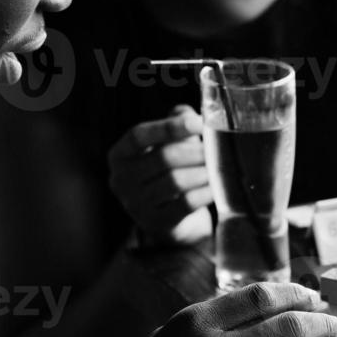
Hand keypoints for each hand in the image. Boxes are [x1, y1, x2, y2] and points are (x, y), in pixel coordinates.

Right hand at [107, 105, 212, 243]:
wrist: (169, 218)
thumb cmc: (168, 171)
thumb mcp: (166, 144)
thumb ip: (176, 122)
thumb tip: (189, 114)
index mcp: (119, 155)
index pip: (139, 135)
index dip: (170, 127)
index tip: (198, 122)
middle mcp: (121, 180)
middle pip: (163, 158)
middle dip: (194, 151)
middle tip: (214, 149)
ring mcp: (136, 204)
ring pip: (176, 181)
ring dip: (202, 172)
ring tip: (216, 167)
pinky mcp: (156, 223)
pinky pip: (186, 203)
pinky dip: (204, 192)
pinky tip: (214, 186)